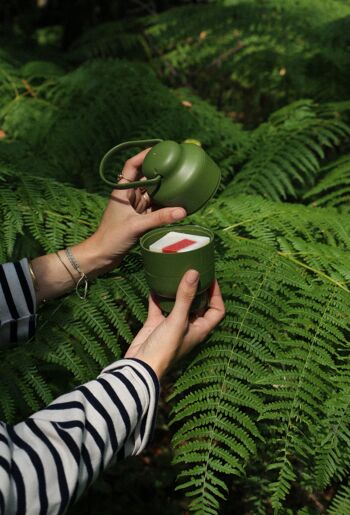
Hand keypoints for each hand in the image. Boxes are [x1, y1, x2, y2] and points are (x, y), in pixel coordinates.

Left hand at [30, 149, 185, 303]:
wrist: (101, 256)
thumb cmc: (111, 238)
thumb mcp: (136, 226)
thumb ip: (159, 218)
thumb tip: (182, 211)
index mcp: (122, 191)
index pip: (132, 166)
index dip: (144, 155)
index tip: (159, 149)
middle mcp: (128, 197)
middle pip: (146, 178)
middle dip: (160, 171)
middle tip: (176, 165)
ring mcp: (134, 209)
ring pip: (152, 194)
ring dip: (164, 189)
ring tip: (181, 182)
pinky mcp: (139, 220)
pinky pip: (155, 209)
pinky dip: (165, 206)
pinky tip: (176, 204)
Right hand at [124, 270, 224, 379]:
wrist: (140, 366)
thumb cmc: (165, 348)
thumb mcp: (177, 320)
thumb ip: (185, 297)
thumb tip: (194, 272)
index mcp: (200, 329)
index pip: (217, 310)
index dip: (217, 295)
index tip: (210, 278)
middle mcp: (188, 327)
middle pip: (198, 304)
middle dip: (196, 288)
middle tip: (193, 270)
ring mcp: (171, 326)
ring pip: (178, 304)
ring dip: (177, 291)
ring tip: (177, 273)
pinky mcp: (155, 325)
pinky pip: (158, 307)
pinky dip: (157, 296)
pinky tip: (155, 284)